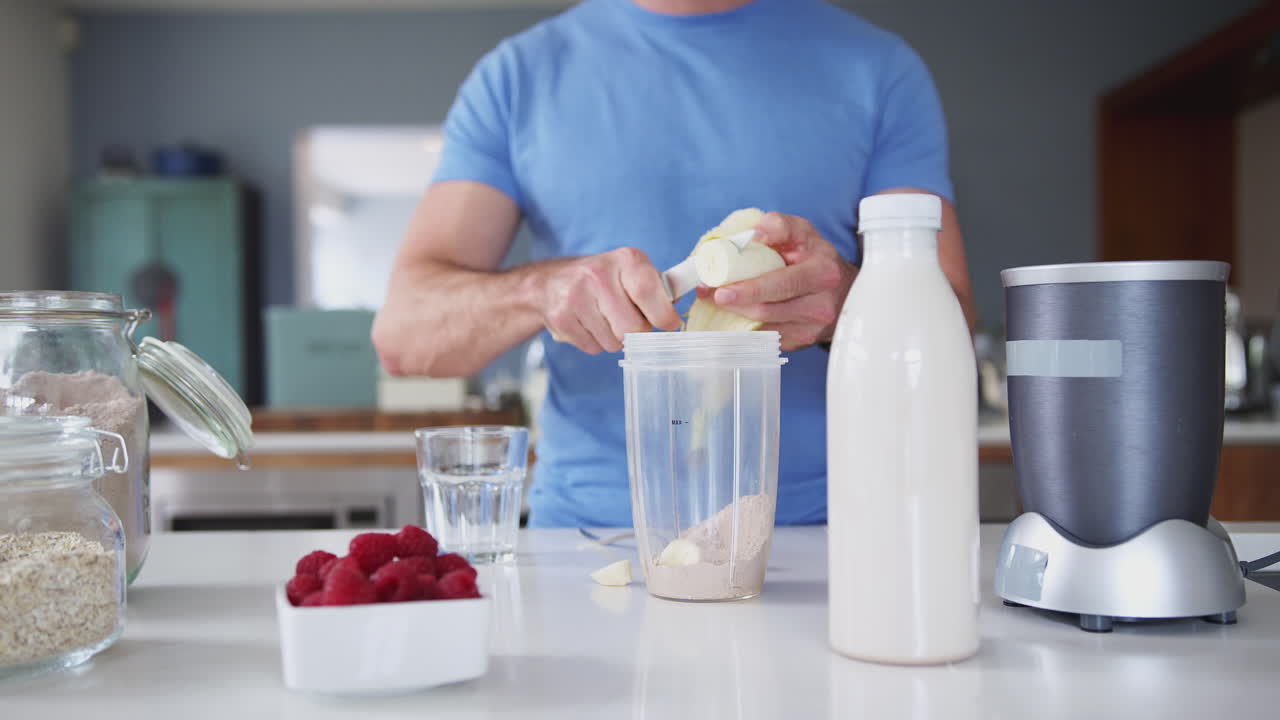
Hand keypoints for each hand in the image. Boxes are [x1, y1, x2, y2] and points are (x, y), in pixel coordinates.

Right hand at [538, 247, 682, 353]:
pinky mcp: (561, 318)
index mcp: (624, 259)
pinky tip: (588, 325)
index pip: (647, 291)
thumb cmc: (602, 279)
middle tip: (630, 323)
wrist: (550, 282)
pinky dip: (596, 343)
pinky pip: (593, 348)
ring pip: (613, 342)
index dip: (663, 315)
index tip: (669, 324)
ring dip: (615, 339)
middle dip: (637, 332)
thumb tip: (675, 308)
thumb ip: (656, 288)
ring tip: (605, 320)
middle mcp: (598, 274)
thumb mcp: (630, 271)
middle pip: (633, 327)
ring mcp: (576, 296)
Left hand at [701, 212, 856, 350]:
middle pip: (769, 308)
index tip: (723, 288)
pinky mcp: (801, 341)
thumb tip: (753, 234)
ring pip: (765, 325)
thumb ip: (780, 226)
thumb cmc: (816, 258)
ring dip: (735, 315)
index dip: (751, 288)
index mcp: (822, 271)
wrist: (843, 292)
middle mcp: (821, 303)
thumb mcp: (804, 233)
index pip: (783, 282)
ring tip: (715, 300)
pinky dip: (746, 326)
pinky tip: (734, 315)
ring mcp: (812, 327)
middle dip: (736, 302)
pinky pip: (767, 337)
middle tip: (711, 295)